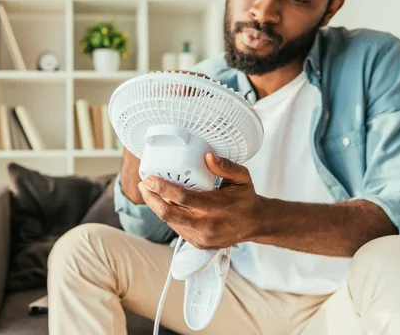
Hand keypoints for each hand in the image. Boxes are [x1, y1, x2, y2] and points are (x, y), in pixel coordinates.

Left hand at [137, 152, 261, 248]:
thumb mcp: (242, 177)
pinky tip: (164, 203)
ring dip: (157, 207)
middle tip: (144, 185)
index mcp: (217, 207)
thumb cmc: (246, 197)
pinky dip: (169, 215)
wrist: (255, 224)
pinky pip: (178, 228)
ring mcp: (202, 237)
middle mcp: (208, 225)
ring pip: (171, 222)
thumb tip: (206, 155)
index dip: (163, 188)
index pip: (183, 198)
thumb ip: (225, 166)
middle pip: (169, 214)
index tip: (150, 178)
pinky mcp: (199, 244)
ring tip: (150, 192)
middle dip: (151, 199)